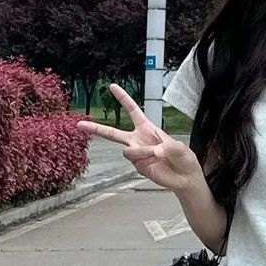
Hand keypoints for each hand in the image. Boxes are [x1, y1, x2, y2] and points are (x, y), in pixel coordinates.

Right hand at [76, 85, 201, 193]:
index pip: (133, 110)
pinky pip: (135, 161)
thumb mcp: (179, 147)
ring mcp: (137, 154)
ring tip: (155, 154)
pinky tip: (155, 163)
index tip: (112, 86)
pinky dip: (145, 160)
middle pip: (113, 133)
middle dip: (96, 128)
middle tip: (79, 124)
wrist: (185, 178)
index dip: (123, 98)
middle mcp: (138, 140)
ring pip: (127, 151)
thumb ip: (167, 146)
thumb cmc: (184, 159)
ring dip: (140, 151)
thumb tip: (154, 150)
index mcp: (147, 128)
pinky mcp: (139, 167)